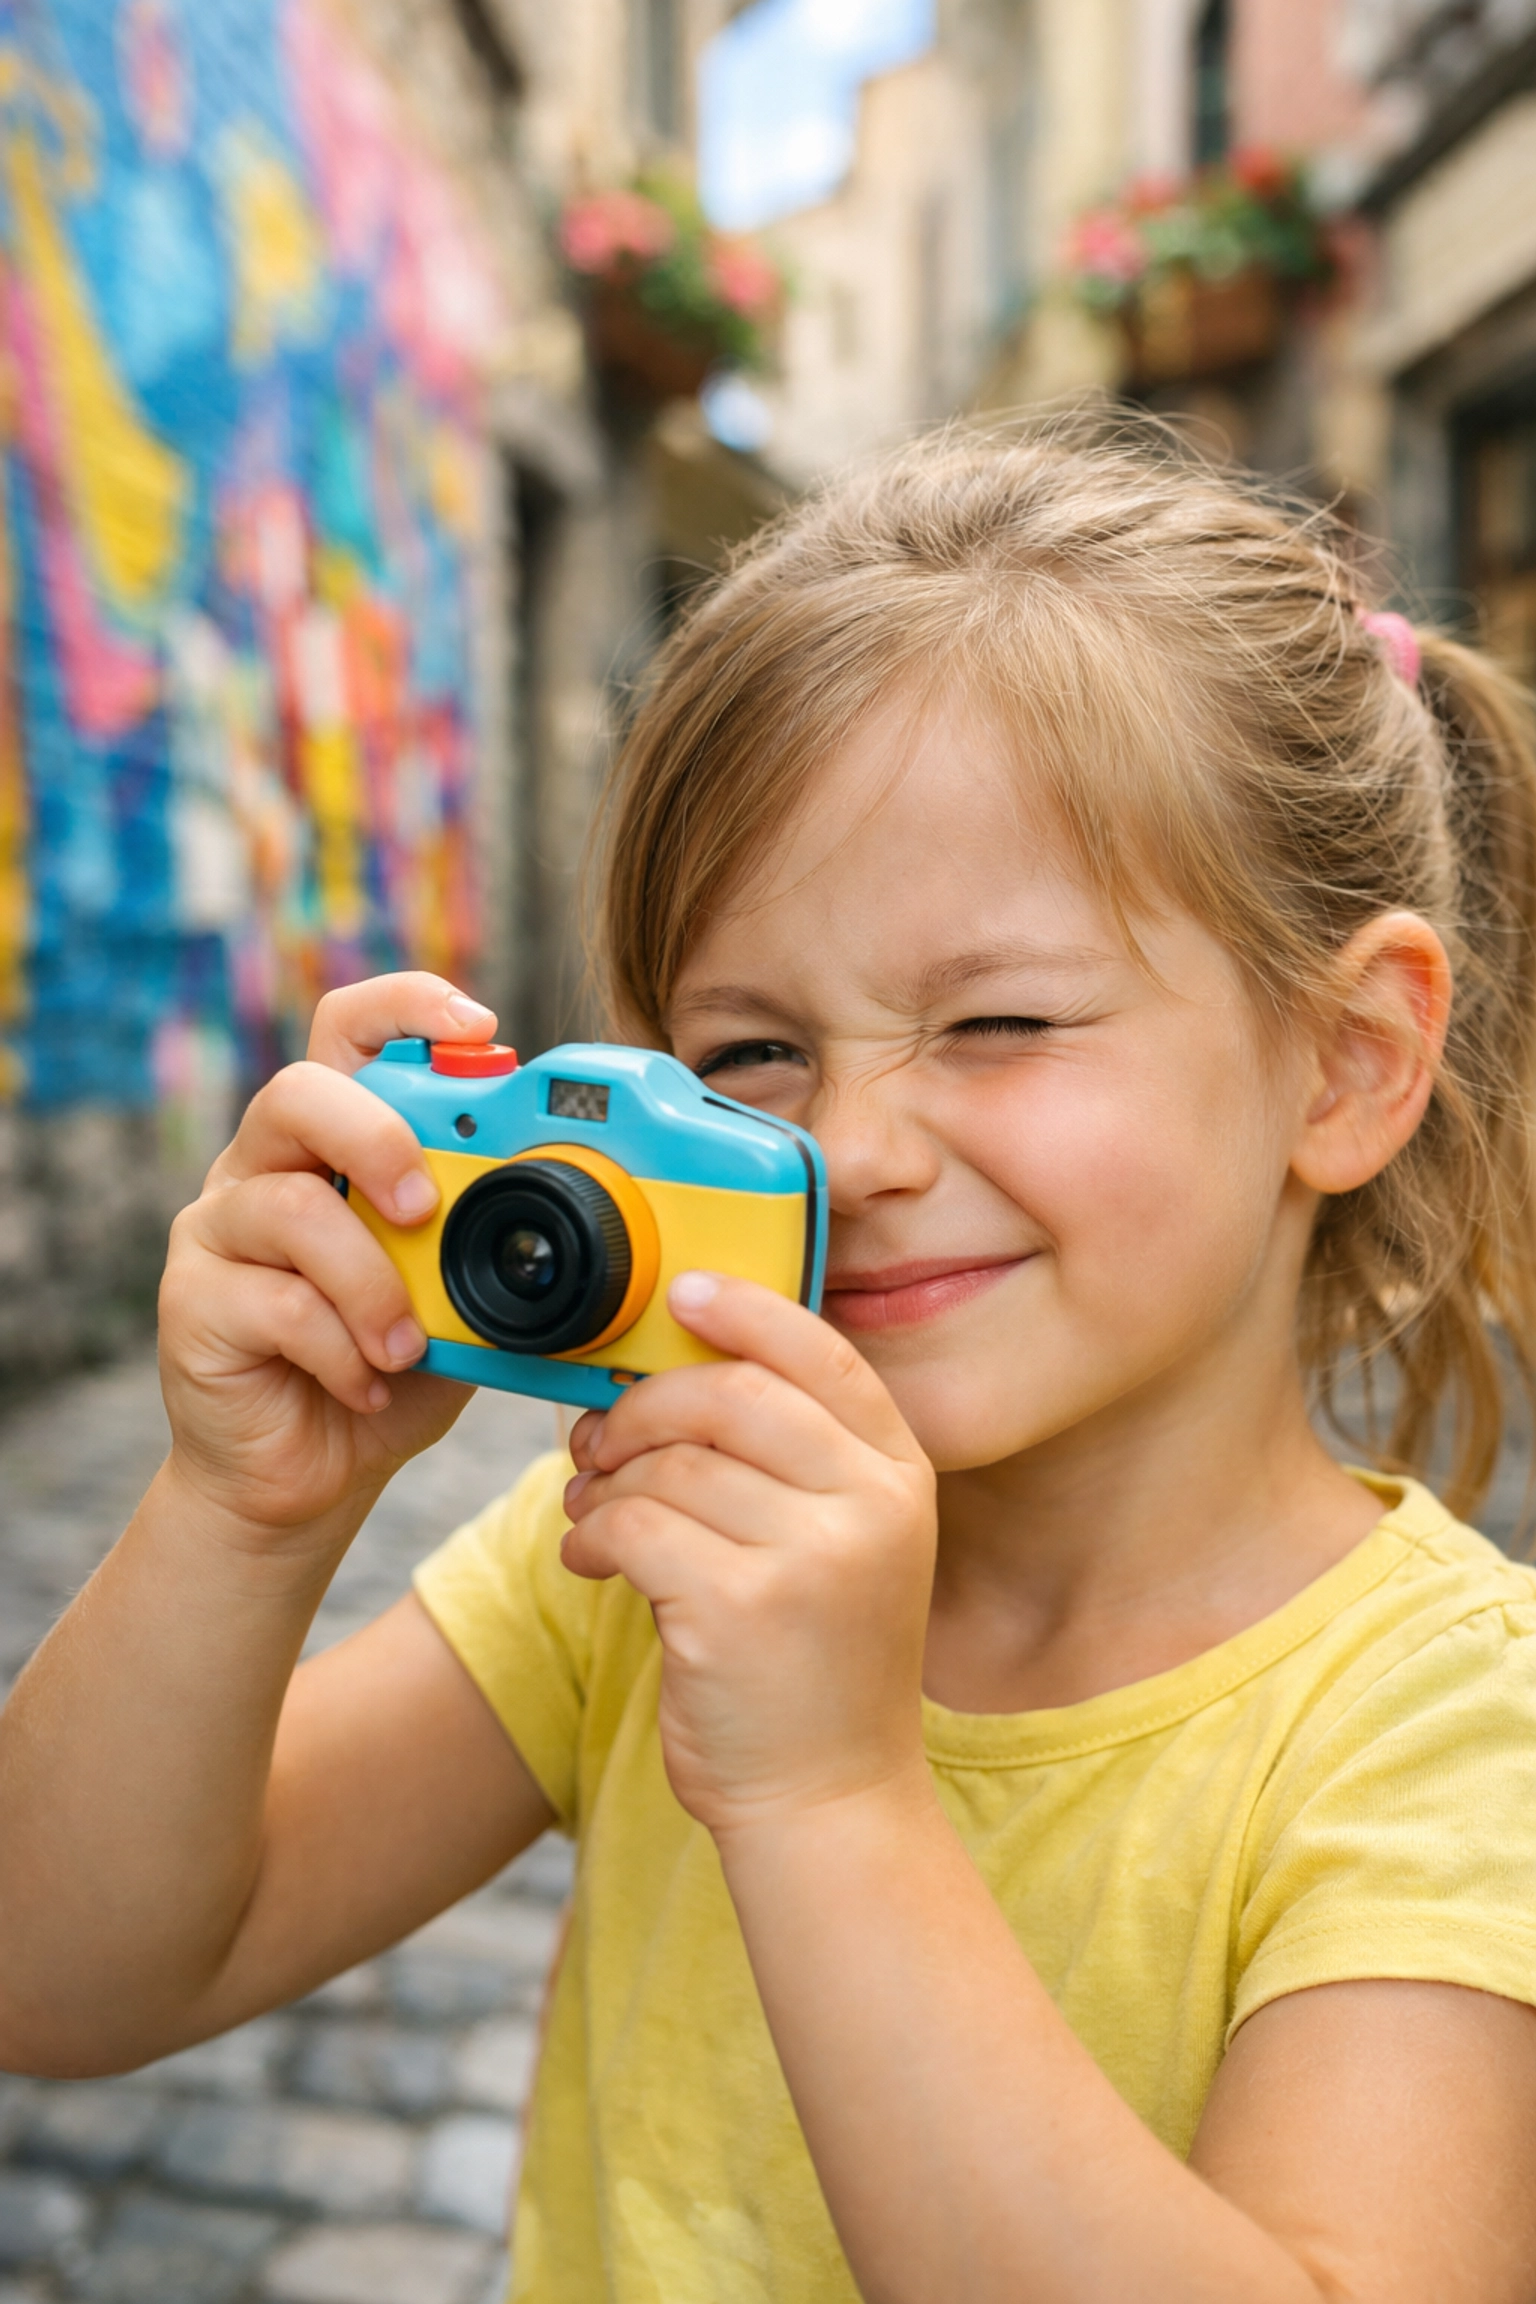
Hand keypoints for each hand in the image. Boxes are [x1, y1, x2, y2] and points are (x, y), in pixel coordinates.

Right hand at [158, 974, 490, 1551]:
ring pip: (289, 1207)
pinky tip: (367, 1383)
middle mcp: (264, 1167)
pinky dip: (340, 1348)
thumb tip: (574, 1203)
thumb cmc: (388, 1370)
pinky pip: (275, 1303)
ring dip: (370, 1281)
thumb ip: (490, 1239)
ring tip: (409, 1344)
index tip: (477, 1024)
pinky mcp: (191, 1303)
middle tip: (425, 1206)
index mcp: (333, 1142)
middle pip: (297, 1092)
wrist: (307, 1478)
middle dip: (376, 1135)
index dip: (406, 1006)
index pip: (349, 1032)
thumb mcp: (461, 1295)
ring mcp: (218, 1231)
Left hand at [560, 1274, 937, 1837]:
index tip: (684, 1294)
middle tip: (601, 1437)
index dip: (746, 1312)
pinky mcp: (738, 1609)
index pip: (822, 1355)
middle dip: (645, 1406)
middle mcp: (869, 1506)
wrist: (826, 1801)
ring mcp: (811, 1557)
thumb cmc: (813, 1664)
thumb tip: (674, 1366)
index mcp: (901, 1476)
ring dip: (609, 1480)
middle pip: (730, 1395)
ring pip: (671, 1463)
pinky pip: (635, 1525)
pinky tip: (592, 1559)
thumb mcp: (841, 1544)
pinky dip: (595, 1534)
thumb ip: (790, 1457)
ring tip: (593, 1512)